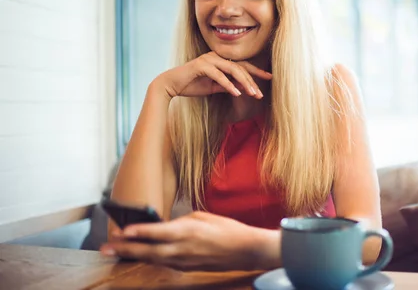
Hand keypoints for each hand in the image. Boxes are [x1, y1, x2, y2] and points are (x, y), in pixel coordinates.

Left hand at [100, 211, 263, 271]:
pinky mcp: (186, 268)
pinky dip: (148, 259)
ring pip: (153, 259)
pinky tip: (138, 256)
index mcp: (188, 231)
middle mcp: (183, 248)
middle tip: (106, 247)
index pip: (158, 232)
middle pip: (149, 251)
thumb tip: (166, 226)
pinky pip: (163, 263)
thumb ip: (181, 222)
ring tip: (115, 252)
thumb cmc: (226, 229)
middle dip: (126, 249)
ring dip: (133, 255)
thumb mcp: (202, 217)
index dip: (138, 232)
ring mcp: (184, 261)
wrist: (244, 250)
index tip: (122, 231)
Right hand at [155, 52, 271, 99]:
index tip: (270, 78)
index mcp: (220, 60)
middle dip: (253, 80)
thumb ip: (227, 85)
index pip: (242, 65)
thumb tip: (242, 89)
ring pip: (232, 69)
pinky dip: (228, 85)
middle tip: (261, 94)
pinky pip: (219, 75)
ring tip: (253, 94)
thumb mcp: (214, 87)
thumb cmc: (192, 85)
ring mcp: (209, 59)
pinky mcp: (201, 65)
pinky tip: (237, 94)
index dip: (257, 72)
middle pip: (240, 67)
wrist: (170, 85)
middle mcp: (216, 56)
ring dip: (244, 82)